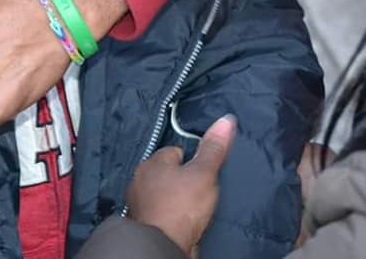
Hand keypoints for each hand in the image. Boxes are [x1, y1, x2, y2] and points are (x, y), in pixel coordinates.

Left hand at [126, 115, 236, 254]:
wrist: (161, 245)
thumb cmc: (181, 205)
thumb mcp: (203, 173)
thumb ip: (213, 149)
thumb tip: (226, 119)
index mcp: (152, 162)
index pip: (175, 152)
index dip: (192, 161)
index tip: (203, 173)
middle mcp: (140, 179)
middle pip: (167, 173)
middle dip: (182, 180)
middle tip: (201, 190)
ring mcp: (139, 202)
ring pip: (162, 193)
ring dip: (175, 198)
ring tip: (193, 207)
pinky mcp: (143, 222)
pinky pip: (160, 212)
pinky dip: (170, 215)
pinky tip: (182, 221)